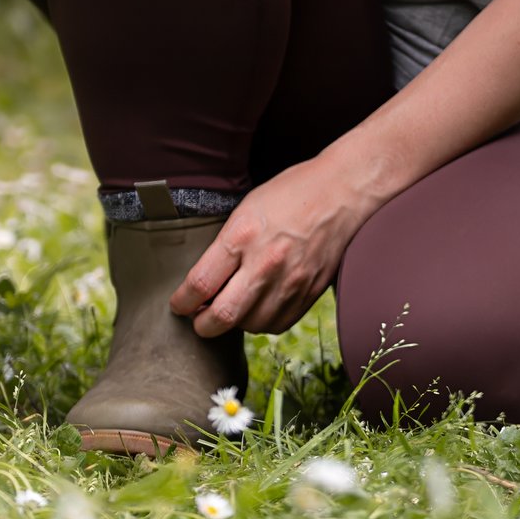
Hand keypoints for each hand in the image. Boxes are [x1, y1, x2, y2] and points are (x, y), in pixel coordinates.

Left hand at [168, 159, 378, 337]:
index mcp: (243, 235)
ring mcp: (290, 282)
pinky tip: (257, 308)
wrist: (341, 193)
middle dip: (202, 325)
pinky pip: (276, 324)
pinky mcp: (309, 293)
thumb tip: (203, 282)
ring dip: (234, 323)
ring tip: (230, 309)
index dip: (181, 302)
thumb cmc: (290, 193)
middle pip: (223, 315)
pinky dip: (261, 322)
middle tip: (197, 320)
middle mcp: (266, 263)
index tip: (178, 304)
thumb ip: (225, 246)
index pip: (200, 284)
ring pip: (250, 325)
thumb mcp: (246, 209)